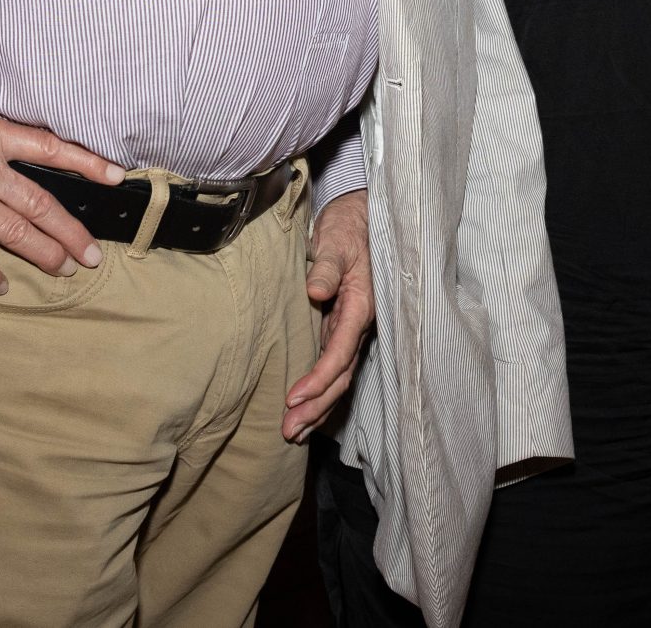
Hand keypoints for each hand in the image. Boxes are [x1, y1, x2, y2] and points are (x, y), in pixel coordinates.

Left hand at [283, 188, 373, 440]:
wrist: (359, 217)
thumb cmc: (347, 227)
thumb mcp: (336, 241)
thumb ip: (327, 267)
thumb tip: (316, 292)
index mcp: (362, 305)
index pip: (340, 351)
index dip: (318, 378)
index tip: (293, 398)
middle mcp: (359, 324)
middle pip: (340, 375)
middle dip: (316, 406)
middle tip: (288, 431)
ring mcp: (350, 328)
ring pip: (338, 376)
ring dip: (316, 405)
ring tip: (292, 432)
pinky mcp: (340, 327)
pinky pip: (332, 366)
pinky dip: (318, 389)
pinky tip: (303, 408)